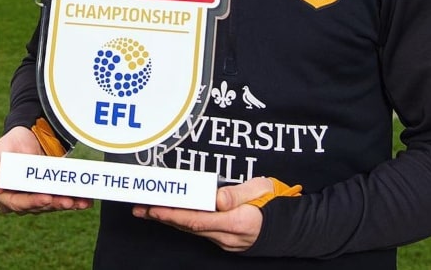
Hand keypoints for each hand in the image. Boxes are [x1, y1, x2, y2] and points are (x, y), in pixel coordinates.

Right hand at [0, 127, 91, 214]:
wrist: (27, 135)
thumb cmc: (12, 142)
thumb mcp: (3, 150)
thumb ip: (0, 167)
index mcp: (1, 191)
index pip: (17, 202)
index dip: (32, 202)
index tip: (47, 198)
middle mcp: (16, 198)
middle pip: (36, 206)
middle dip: (54, 204)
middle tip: (68, 201)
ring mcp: (32, 197)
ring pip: (49, 205)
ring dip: (65, 204)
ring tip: (80, 202)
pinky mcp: (47, 192)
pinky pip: (59, 198)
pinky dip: (72, 200)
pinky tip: (84, 201)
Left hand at [131, 176, 273, 251]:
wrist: (289, 226)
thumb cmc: (276, 203)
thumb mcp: (262, 189)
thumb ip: (238, 193)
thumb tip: (216, 198)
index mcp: (238, 221)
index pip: (198, 219)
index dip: (174, 214)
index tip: (156, 208)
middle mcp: (228, 235)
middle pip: (190, 227)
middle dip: (164, 217)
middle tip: (141, 208)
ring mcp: (226, 241)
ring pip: (192, 230)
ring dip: (170, 220)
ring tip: (149, 211)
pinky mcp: (225, 239)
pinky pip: (199, 230)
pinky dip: (183, 222)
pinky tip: (171, 215)